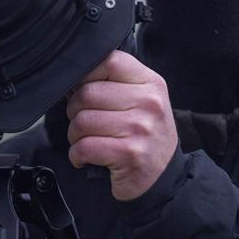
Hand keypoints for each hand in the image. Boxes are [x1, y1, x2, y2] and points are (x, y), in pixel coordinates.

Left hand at [65, 51, 177, 200]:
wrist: (163, 177)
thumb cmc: (146, 136)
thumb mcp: (143, 101)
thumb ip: (117, 84)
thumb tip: (75, 78)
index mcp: (151, 83)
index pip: (109, 61)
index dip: (87, 75)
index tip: (83, 90)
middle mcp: (149, 103)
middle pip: (87, 93)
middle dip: (74, 111)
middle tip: (83, 122)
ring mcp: (140, 128)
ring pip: (82, 121)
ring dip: (75, 135)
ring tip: (86, 141)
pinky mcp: (129, 154)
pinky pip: (84, 147)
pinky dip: (77, 155)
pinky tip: (86, 157)